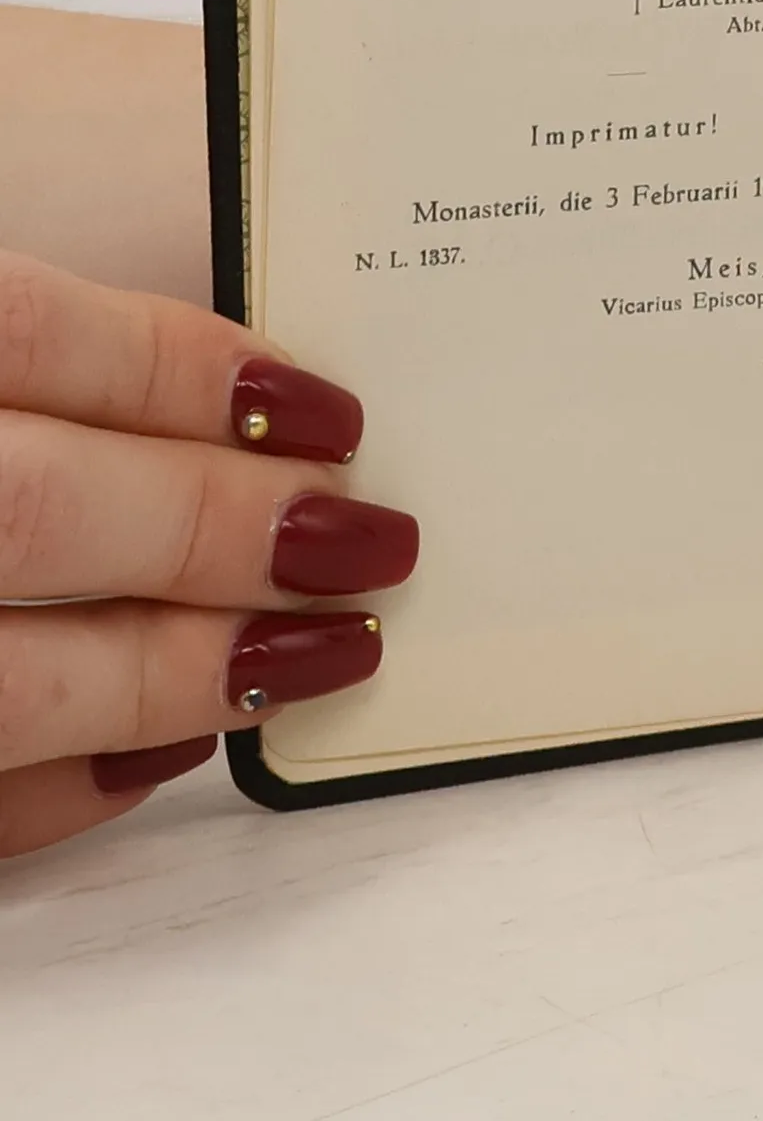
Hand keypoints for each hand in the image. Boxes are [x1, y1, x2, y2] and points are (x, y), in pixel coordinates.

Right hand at [0, 254, 416, 856]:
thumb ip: (62, 347)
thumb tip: (263, 395)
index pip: (30, 334)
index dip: (185, 372)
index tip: (327, 411)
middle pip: (33, 512)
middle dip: (219, 527)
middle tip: (369, 536)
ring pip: (2, 683)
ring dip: (173, 673)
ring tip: (326, 652)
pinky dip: (60, 786)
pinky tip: (166, 751)